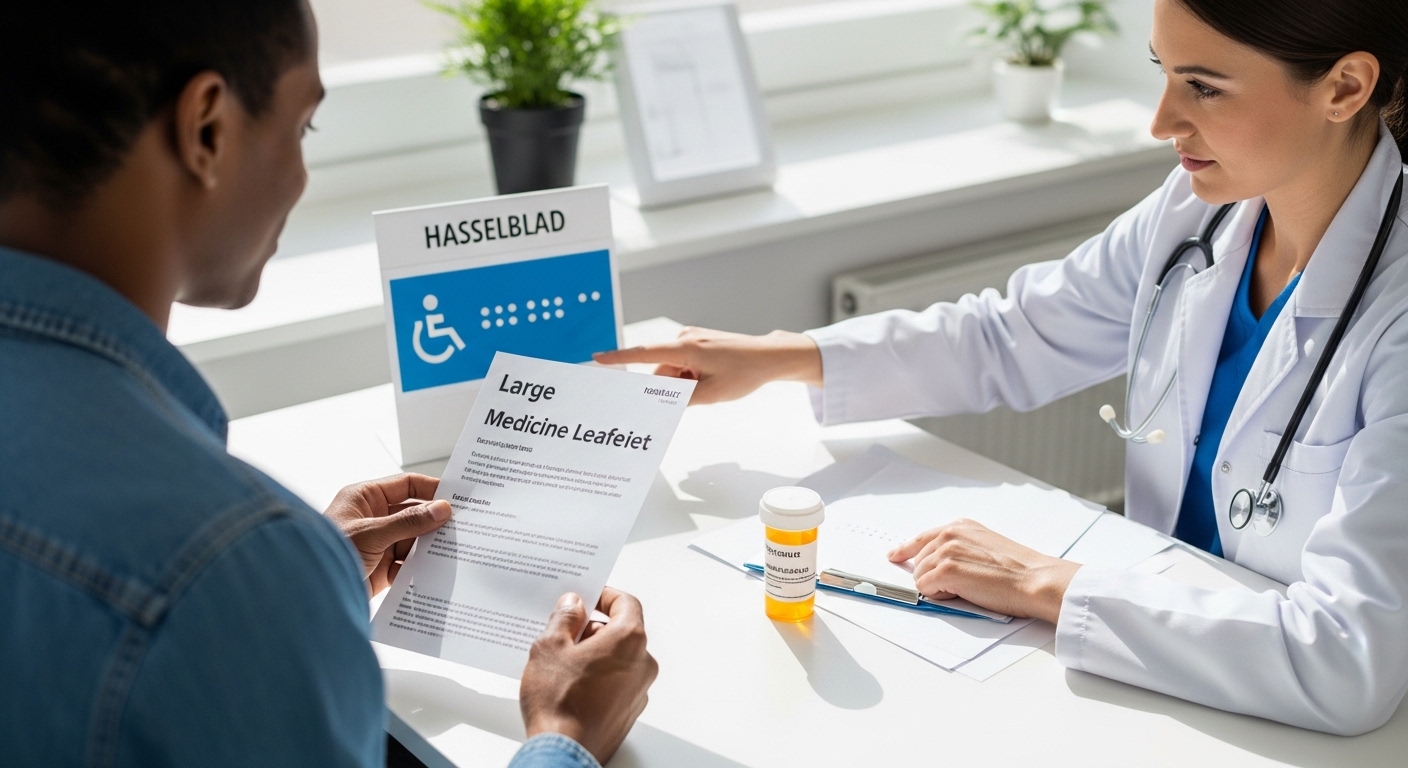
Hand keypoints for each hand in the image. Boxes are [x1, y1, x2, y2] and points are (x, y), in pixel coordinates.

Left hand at [323, 473, 451, 595]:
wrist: (307, 593)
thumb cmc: (327, 553)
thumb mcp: (372, 533)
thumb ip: (409, 521)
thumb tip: (441, 509)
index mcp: (364, 498)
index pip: (406, 485)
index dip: (431, 488)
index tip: (457, 496)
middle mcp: (372, 518)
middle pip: (413, 514)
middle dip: (434, 521)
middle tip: (463, 524)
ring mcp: (377, 544)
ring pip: (413, 540)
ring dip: (429, 546)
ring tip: (454, 549)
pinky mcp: (380, 568)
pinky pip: (407, 564)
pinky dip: (420, 568)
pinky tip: (436, 571)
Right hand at [520, 589, 657, 763]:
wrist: (564, 752)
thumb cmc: (559, 703)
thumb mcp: (550, 647)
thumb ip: (565, 618)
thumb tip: (572, 605)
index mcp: (629, 640)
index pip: (626, 603)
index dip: (603, 596)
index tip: (585, 597)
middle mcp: (642, 664)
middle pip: (622, 631)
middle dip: (593, 627)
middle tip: (564, 631)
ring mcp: (639, 690)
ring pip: (619, 658)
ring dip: (595, 653)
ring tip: (562, 662)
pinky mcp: (629, 711)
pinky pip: (617, 681)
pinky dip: (599, 676)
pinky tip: (571, 684)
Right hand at [592, 326, 822, 404]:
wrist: (769, 357)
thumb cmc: (744, 372)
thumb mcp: (711, 394)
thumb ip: (680, 400)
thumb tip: (658, 404)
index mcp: (686, 348)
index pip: (644, 354)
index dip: (619, 358)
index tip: (597, 359)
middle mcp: (685, 338)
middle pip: (661, 370)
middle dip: (672, 387)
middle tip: (698, 395)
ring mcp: (692, 338)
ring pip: (673, 369)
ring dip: (684, 383)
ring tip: (710, 386)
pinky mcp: (698, 341)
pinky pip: (683, 363)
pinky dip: (690, 376)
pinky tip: (710, 380)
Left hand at [887, 519, 1080, 623]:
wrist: (1035, 579)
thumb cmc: (1018, 569)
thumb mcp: (985, 545)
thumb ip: (960, 547)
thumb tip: (936, 563)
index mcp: (960, 526)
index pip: (921, 537)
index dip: (905, 549)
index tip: (894, 555)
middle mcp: (949, 534)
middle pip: (918, 561)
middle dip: (932, 576)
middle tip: (961, 584)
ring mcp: (946, 551)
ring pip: (919, 577)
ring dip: (937, 587)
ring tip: (967, 587)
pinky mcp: (946, 571)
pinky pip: (925, 589)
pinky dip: (940, 596)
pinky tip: (963, 592)